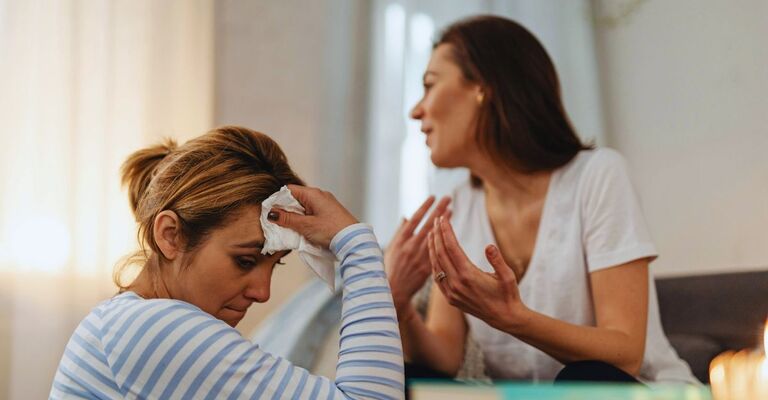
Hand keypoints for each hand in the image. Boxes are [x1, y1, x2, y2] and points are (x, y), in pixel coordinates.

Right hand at [267, 184, 357, 248]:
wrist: (353, 240)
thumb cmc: (331, 230)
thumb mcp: (306, 226)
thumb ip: (287, 219)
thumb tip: (271, 213)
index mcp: (313, 194)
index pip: (289, 190)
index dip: (278, 200)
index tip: (271, 212)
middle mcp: (320, 196)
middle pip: (296, 199)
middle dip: (286, 211)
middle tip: (278, 223)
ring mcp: (326, 205)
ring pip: (303, 208)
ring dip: (295, 217)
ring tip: (289, 229)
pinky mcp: (330, 214)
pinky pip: (312, 214)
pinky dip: (305, 220)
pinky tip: (302, 231)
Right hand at [384, 196, 450, 312]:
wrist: (393, 291)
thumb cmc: (390, 267)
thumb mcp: (391, 248)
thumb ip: (400, 232)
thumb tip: (406, 217)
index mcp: (401, 241)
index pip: (415, 219)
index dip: (425, 207)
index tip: (433, 197)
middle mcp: (411, 247)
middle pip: (428, 225)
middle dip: (438, 210)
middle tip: (448, 198)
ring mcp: (420, 258)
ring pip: (435, 237)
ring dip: (444, 223)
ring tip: (452, 210)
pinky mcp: (427, 268)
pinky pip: (438, 252)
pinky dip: (444, 241)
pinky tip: (451, 233)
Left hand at [427, 217, 528, 331]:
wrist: (505, 319)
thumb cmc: (508, 295)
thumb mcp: (508, 276)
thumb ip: (498, 260)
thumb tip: (489, 246)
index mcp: (469, 276)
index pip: (452, 247)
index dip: (446, 231)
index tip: (443, 218)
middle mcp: (456, 284)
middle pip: (440, 254)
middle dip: (437, 235)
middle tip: (436, 221)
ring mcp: (451, 292)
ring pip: (436, 266)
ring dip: (432, 248)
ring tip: (431, 233)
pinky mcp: (450, 298)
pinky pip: (437, 278)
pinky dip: (434, 263)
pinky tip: (434, 254)